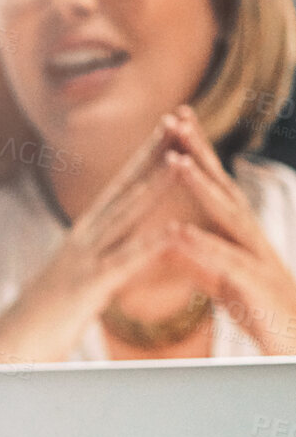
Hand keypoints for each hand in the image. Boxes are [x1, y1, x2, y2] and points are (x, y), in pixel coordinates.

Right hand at [0, 113, 188, 361]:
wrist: (8, 347)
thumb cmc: (42, 321)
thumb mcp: (76, 281)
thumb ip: (100, 260)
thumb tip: (122, 250)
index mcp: (83, 237)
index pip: (120, 188)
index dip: (144, 157)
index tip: (167, 129)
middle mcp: (82, 240)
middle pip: (123, 188)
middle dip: (152, 153)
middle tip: (177, 120)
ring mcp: (84, 260)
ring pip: (125, 216)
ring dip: (154, 186)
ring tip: (181, 159)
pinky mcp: (88, 287)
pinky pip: (125, 262)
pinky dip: (152, 244)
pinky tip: (175, 230)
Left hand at [159, 107, 295, 353]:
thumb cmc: (264, 318)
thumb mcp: (226, 284)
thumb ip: (202, 260)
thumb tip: (173, 241)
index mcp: (242, 239)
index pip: (216, 188)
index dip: (194, 156)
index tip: (173, 122)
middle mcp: (254, 242)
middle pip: (224, 189)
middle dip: (199, 153)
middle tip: (175, 118)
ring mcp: (260, 261)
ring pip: (229, 217)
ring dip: (201, 188)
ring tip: (174, 162)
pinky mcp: (257, 289)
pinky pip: (227, 263)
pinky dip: (201, 246)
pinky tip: (176, 232)